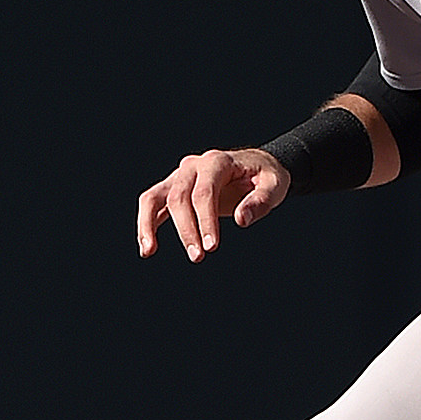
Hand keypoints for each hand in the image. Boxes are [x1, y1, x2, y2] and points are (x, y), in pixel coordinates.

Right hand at [137, 148, 289, 260]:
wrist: (254, 166)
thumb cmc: (265, 177)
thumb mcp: (274, 185)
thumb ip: (260, 202)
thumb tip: (241, 220)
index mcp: (217, 161)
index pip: (204, 192)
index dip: (206, 220)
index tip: (212, 247)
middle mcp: (193, 165)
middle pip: (179, 197)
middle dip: (186, 230)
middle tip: (198, 257)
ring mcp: (180, 175)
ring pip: (155, 197)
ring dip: (149, 225)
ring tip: (148, 251)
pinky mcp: (174, 188)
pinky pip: (152, 204)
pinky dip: (146, 224)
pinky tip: (147, 249)